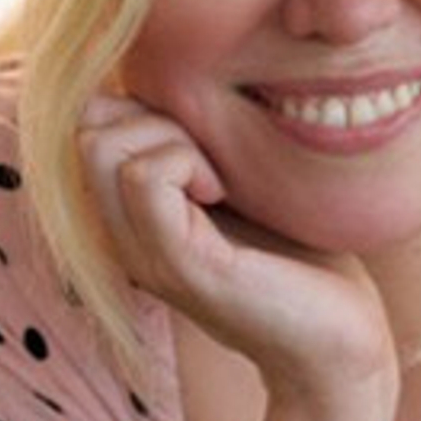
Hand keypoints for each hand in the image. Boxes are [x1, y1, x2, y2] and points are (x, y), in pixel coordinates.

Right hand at [76, 93, 391, 393]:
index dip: (138, 105)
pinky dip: (185, 161)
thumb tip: (171, 77)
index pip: (84, 122)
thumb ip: (195, 145)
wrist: (338, 343)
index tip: (201, 140)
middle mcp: (121, 239)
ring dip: (169, 137)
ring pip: (99, 144)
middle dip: (148, 114)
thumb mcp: (237, 183)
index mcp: (129, 220)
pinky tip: (223, 192)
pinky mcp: (178, 265)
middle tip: (210, 155)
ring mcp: (142, 255)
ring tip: (218, 177)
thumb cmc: (301, 258)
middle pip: (82, 127)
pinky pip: (143, 177)